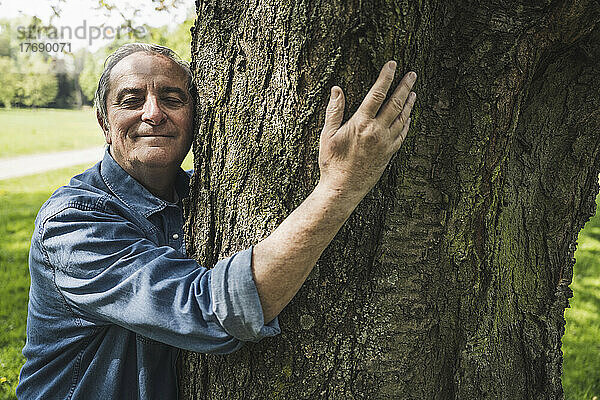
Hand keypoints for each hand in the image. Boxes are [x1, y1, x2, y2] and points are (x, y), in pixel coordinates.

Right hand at [318, 61, 416, 197]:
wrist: (343, 189)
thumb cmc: (331, 163)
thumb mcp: (326, 136)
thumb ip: (333, 111)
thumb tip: (336, 89)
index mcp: (361, 124)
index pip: (377, 94)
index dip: (386, 77)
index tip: (392, 64)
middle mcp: (377, 131)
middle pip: (396, 103)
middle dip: (405, 87)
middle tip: (412, 74)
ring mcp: (386, 143)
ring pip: (402, 118)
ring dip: (409, 104)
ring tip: (413, 92)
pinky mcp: (389, 154)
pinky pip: (402, 134)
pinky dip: (407, 123)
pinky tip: (409, 117)